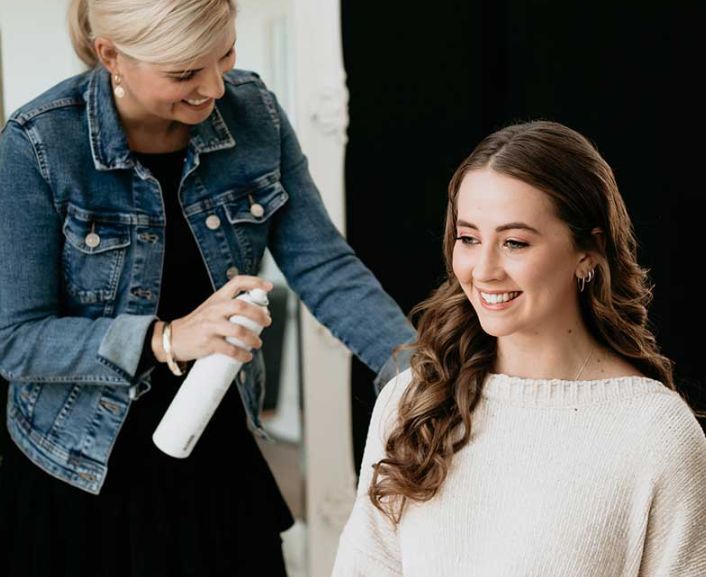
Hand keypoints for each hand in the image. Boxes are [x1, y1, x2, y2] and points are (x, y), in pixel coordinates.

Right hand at [152, 275, 272, 363]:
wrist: (172, 338)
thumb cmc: (196, 324)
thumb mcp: (211, 308)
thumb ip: (229, 307)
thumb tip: (256, 314)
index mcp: (217, 298)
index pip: (237, 282)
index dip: (254, 282)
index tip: (268, 287)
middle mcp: (214, 309)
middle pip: (241, 306)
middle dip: (259, 314)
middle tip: (267, 321)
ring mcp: (210, 326)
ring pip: (238, 330)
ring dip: (253, 338)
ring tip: (257, 343)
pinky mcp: (208, 342)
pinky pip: (230, 350)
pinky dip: (242, 354)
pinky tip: (246, 356)